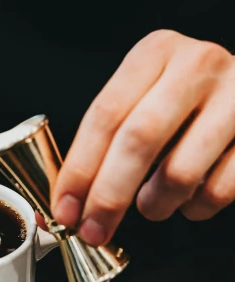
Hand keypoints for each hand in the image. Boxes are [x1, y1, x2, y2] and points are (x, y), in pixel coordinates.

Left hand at [52, 30, 234, 244]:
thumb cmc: (187, 101)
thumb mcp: (146, 97)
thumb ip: (110, 137)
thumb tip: (70, 200)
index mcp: (156, 52)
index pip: (105, 114)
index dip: (79, 169)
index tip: (65, 208)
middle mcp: (197, 66)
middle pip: (138, 140)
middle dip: (108, 196)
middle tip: (94, 230)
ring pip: (180, 172)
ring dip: (155, 205)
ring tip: (151, 205)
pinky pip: (218, 190)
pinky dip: (195, 208)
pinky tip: (190, 197)